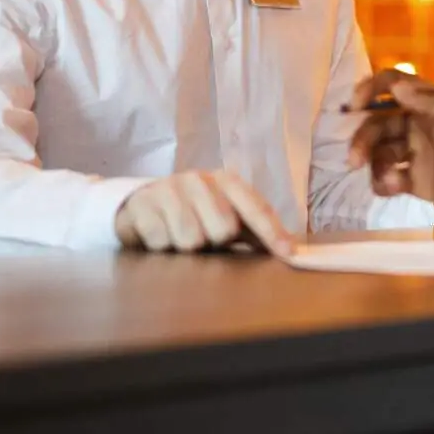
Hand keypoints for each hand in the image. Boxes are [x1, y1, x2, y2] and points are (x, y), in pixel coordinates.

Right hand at [113, 170, 291, 256]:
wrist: (142, 204)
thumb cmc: (193, 214)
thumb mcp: (225, 217)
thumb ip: (255, 231)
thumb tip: (291, 249)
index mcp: (226, 181)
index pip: (256, 208)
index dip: (272, 232)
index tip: (288, 253)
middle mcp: (199, 179)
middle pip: (223, 229)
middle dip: (215, 242)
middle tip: (205, 239)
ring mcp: (169, 188)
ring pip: (191, 239)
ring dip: (187, 248)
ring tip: (180, 238)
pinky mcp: (142, 204)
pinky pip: (162, 241)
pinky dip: (162, 247)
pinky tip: (160, 237)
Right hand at [346, 70, 433, 218]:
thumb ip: (431, 102)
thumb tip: (396, 87)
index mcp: (427, 102)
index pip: (390, 86)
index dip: (369, 90)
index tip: (355, 105)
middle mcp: (415, 125)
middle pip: (375, 124)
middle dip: (361, 138)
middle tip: (354, 158)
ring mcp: (414, 154)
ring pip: (377, 153)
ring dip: (372, 164)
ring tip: (390, 179)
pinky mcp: (415, 182)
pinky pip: (386, 179)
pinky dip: (383, 182)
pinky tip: (396, 187)